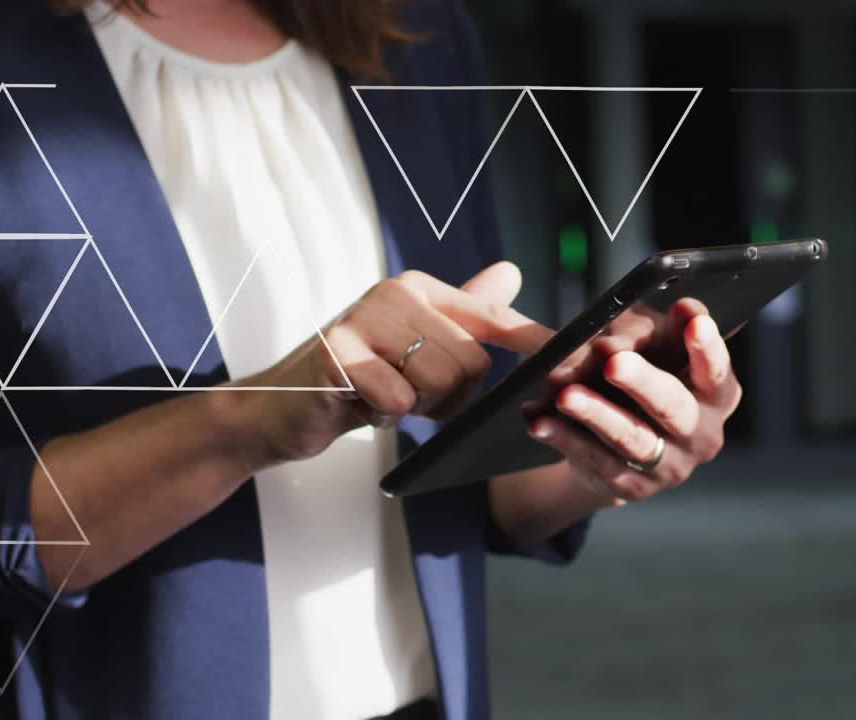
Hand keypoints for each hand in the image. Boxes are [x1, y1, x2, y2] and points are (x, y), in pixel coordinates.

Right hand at [229, 261, 551, 468]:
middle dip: (450, 399)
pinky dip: (383, 416)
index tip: (575, 360)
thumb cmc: (356, 379)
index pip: (494, 316)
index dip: (536, 342)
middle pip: (471, 364)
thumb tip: (512, 272)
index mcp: (419, 290)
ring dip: (416, 408)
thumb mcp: (413, 348)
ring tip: (383, 397)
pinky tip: (359, 406)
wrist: (280, 407)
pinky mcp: (336, 352)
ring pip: (438, 383)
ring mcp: (363, 318)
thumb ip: (462, 315)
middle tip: (411, 397)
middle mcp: (395, 293)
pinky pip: (396, 399)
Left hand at [525, 298, 740, 504]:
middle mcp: (701, 433)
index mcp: (716, 393)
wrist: (622, 445)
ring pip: (631, 437)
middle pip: (674, 406)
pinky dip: (565, 438)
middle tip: (615, 361)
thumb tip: (604, 334)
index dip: (706, 345)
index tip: (689, 314)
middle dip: (643, 382)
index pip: (716, 369)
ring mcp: (668, 465)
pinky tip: (539, 421)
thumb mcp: (643, 346)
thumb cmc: (638, 379)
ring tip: (566, 395)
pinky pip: (595, 459)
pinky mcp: (631, 485)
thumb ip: (633, 331)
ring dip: (597, 414)